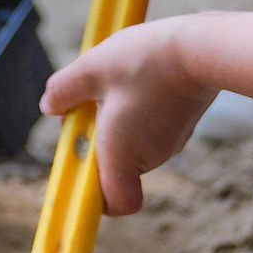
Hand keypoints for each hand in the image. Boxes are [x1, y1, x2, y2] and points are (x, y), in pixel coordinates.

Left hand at [40, 23, 215, 214]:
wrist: (203, 48)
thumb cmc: (145, 62)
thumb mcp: (91, 69)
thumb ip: (64, 91)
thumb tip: (48, 107)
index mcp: (123, 156)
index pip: (114, 203)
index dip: (94, 194)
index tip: (79, 159)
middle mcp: (150, 157)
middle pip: (115, 164)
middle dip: (95, 137)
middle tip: (89, 99)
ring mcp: (171, 142)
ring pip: (132, 141)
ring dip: (116, 118)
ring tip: (116, 79)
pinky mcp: (183, 124)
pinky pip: (150, 127)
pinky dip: (137, 109)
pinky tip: (138, 75)